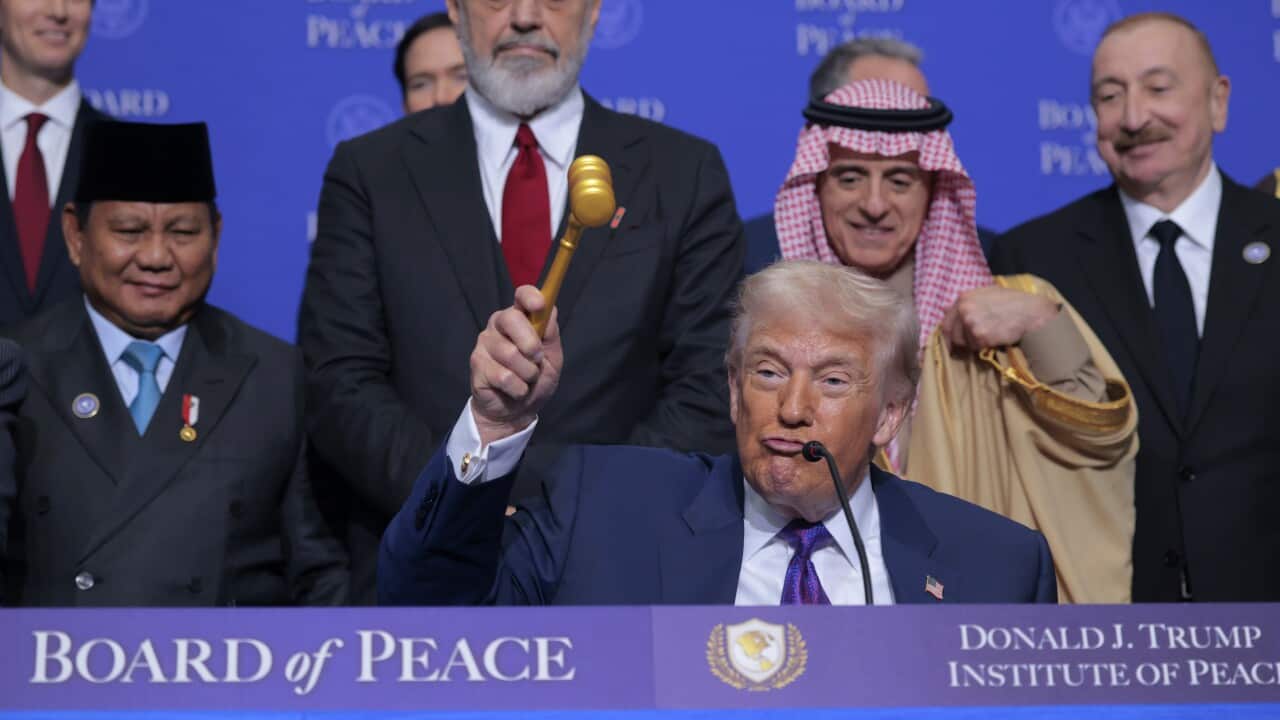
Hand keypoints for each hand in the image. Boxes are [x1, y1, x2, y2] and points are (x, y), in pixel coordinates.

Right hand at [470, 286, 562, 444]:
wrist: (516, 411)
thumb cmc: (535, 380)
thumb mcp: (552, 359)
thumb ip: (551, 335)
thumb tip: (550, 310)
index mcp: (520, 318)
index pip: (521, 295)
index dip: (530, 297)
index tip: (539, 305)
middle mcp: (498, 325)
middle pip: (512, 319)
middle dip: (530, 343)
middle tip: (537, 359)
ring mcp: (485, 344)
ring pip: (510, 353)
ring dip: (528, 373)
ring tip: (526, 379)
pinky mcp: (476, 364)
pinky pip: (504, 376)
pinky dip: (518, 388)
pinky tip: (514, 390)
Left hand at [940, 286, 1058, 349]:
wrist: (1032, 312)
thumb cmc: (1013, 302)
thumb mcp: (988, 294)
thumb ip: (966, 302)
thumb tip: (943, 309)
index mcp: (964, 298)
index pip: (947, 322)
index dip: (950, 334)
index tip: (952, 343)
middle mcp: (964, 309)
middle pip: (953, 335)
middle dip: (963, 341)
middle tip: (978, 340)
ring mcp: (971, 323)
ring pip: (965, 343)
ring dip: (976, 344)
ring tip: (992, 334)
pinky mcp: (981, 336)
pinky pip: (977, 348)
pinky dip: (985, 347)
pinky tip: (997, 338)